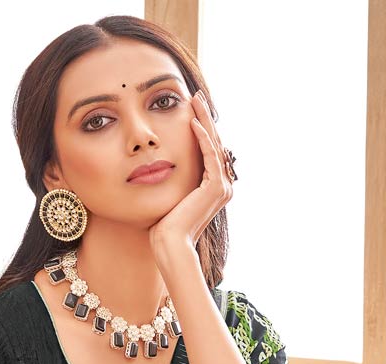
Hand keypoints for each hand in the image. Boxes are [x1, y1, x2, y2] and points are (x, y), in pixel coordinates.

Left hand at [148, 89, 234, 256]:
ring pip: (215, 144)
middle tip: (196, 96)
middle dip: (205, 117)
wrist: (170, 245)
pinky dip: (203, 138)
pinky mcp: (215, 188)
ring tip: (195, 100)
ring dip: (204, 120)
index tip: (191, 108)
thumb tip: (161, 166)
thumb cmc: (164, 226)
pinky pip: (210, 155)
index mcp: (215, 188)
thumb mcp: (171, 195)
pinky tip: (193, 122)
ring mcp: (222, 187)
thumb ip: (176, 179)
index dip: (202, 127)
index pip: (210, 150)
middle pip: (215, 143)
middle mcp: (223, 186)